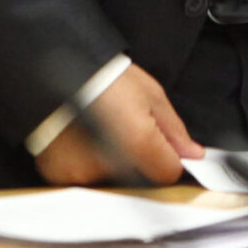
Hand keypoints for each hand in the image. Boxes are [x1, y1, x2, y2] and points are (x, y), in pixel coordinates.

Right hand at [34, 65, 202, 185]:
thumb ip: (173, 130)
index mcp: (138, 142)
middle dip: (139, 159)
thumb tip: (192, 153)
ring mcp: (82, 172)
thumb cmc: (104, 75)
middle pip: (139, 179)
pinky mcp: (61, 175)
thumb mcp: (150, 93)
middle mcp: (110, 164)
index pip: (167, 173)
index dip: (168, 159)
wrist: (55, 67)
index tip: (162, 147)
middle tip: (124, 128)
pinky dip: (86, 163)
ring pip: (111, 179)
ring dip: (112, 163)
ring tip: (101, 130)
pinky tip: (83, 138)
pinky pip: (84, 178)